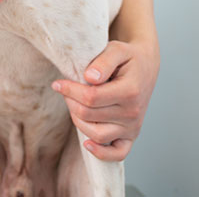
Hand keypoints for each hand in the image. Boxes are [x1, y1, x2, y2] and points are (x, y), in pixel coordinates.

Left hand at [52, 39, 158, 160]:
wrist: (144, 66)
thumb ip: (103, 61)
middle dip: (70, 101)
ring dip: (78, 120)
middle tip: (65, 89)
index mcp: (129, 91)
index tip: (57, 83)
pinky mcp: (131, 136)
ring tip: (74, 104)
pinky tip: (87, 143)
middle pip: (88, 115)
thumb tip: (90, 77)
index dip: (69, 90)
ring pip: (96, 134)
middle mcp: (133, 112)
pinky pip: (117, 153)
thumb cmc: (127, 57)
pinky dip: (101, 153)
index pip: (90, 97)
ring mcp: (133, 127)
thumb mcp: (116, 49)